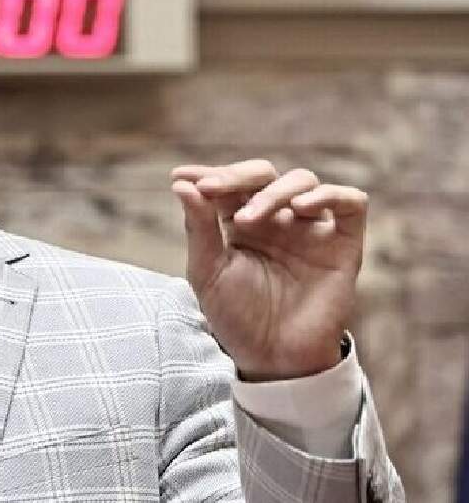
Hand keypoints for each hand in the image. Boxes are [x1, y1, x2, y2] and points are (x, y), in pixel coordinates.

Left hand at [170, 159, 365, 380]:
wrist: (273, 358)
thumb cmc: (237, 316)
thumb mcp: (208, 271)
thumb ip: (198, 226)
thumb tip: (181, 183)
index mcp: (241, 221)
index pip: (229, 184)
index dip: (208, 174)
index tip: (180, 176)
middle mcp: (277, 219)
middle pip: (264, 174)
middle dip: (237, 176)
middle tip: (211, 190)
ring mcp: (311, 229)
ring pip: (303, 181)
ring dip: (274, 191)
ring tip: (248, 218)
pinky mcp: (343, 243)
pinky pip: (351, 203)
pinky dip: (329, 195)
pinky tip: (301, 207)